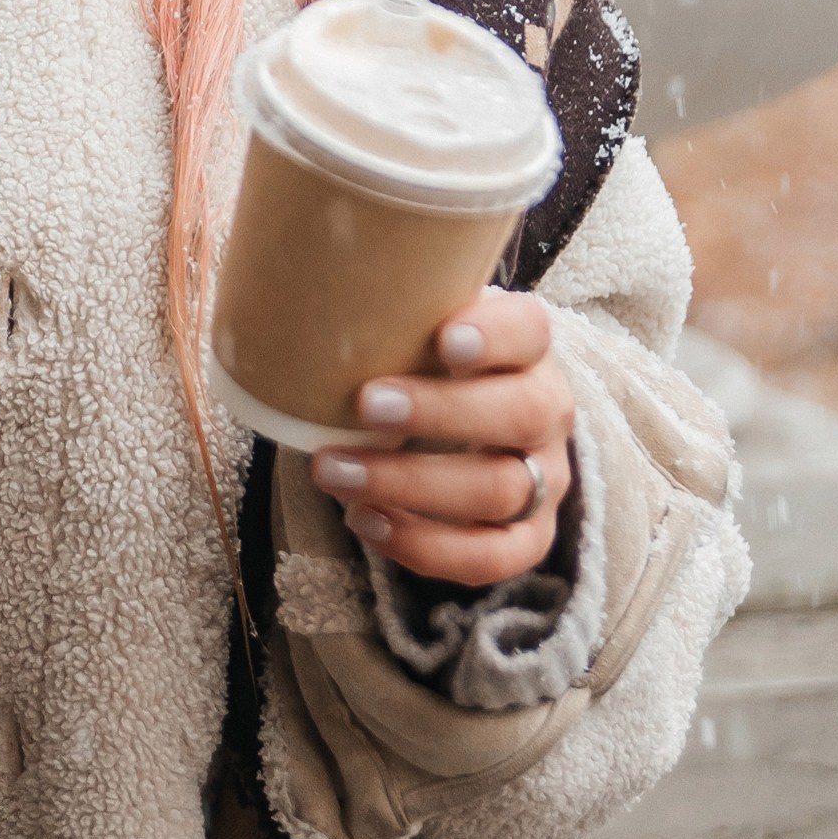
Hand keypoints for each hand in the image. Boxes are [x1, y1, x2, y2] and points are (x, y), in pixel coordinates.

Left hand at [309, 290, 573, 586]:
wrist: (469, 420)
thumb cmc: (423, 362)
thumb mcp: (417, 325)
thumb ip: (386, 309)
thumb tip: (291, 281)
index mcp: (526, 347)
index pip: (528, 330)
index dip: (493, 336)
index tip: (443, 339)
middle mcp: (547, 411)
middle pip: (519, 412)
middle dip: (440, 412)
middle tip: (365, 404)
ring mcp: (543, 478)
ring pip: (499, 489)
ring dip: (409, 484)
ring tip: (333, 470)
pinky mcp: (528, 537)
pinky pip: (490, 557)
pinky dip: (426, 547)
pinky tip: (364, 520)